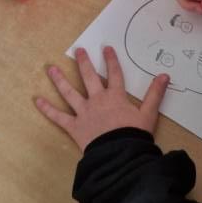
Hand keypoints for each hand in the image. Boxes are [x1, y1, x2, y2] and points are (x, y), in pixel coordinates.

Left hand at [35, 46, 169, 151]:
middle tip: (79, 50)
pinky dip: (47, 109)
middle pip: (89, 77)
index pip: (115, 74)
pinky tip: (36, 101)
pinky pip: (58, 117)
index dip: (111, 60)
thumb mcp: (149, 114)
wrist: (119, 154)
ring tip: (50, 69)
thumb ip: (155, 94)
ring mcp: (83, 112)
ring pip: (69, 93)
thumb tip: (165, 76)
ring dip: (59, 80)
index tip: (107, 48)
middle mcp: (97, 100)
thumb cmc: (134, 135)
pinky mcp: (74, 126)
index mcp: (115, 97)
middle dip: (84, 62)